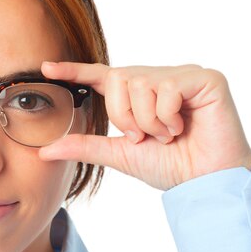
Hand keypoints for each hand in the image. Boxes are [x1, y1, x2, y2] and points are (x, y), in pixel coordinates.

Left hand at [39, 62, 250, 190]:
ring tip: (167, 136)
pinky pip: (168, 88)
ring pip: (141, 83)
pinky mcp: (206, 79)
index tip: (47, 68)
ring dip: (148, 121)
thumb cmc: (170, 167)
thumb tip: (44, 151)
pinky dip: (167, 117)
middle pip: (119, 79)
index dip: (75, 71)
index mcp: (141, 94)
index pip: (103, 76)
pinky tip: (183, 129)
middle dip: (124, 116)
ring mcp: (184, 75)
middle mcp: (161, 78)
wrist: (205, 183)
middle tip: (145, 137)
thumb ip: (85, 146)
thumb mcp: (120, 154)